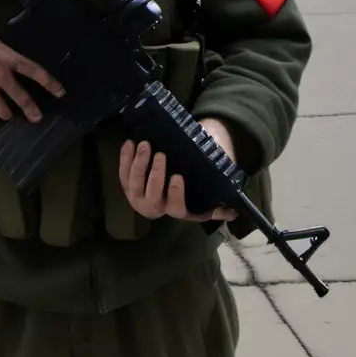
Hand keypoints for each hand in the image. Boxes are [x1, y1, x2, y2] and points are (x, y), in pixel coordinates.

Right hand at [0, 27, 63, 125]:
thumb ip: (4, 43)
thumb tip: (17, 36)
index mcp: (7, 57)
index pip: (35, 71)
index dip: (50, 83)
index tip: (61, 93)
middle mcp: (0, 75)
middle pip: (22, 98)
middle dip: (32, 111)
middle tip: (37, 118)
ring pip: (4, 111)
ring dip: (6, 114)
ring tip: (6, 115)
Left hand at [118, 118, 239, 223]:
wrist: (175, 173)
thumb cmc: (195, 182)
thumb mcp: (208, 192)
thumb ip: (219, 202)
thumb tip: (233, 212)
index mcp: (176, 210)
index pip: (175, 207)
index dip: (175, 194)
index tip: (178, 177)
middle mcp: (156, 207)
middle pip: (151, 195)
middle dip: (154, 175)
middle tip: (160, 155)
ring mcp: (138, 196)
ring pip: (134, 183)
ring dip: (138, 163)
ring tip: (145, 145)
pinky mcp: (127, 185)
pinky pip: (122, 173)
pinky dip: (124, 158)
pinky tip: (129, 144)